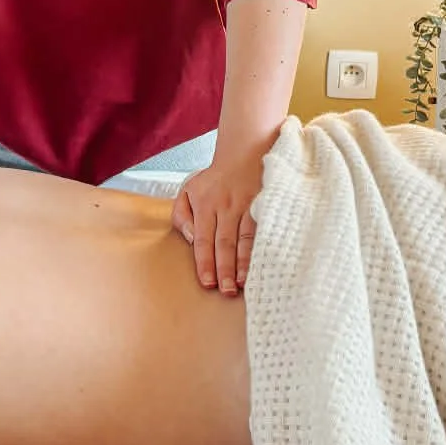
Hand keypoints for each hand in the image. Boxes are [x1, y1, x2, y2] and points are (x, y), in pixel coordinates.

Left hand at [172, 151, 262, 296]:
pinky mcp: (264, 205)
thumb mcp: (187, 191)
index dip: (205, 262)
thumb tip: (192, 240)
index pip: (204, 240)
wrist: (244, 153)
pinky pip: (262, 230)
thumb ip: (181, 217)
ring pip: (245, 238)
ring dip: (244, 263)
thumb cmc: (213, 180)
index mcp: (206, 205)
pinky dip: (262, 248)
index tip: (208, 283)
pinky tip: (263, 264)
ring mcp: (247, 205)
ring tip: (242, 284)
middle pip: (225, 242)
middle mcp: (227, 206)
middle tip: (225, 291)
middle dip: (225, 269)